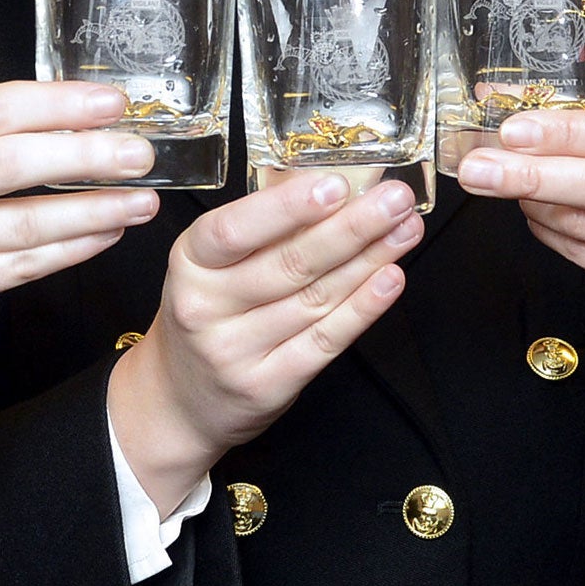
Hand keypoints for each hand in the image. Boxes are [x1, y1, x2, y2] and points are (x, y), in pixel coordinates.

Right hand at [0, 82, 160, 343]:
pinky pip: (24, 266)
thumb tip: (89, 112)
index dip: (61, 104)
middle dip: (87, 157)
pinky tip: (108, 232)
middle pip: (13, 165)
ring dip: (94, 211)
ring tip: (142, 200)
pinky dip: (74, 249)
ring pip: (26, 224)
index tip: (114, 104)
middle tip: (140, 155)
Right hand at [108, 174, 423, 513]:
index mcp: (191, 263)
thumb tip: (334, 184)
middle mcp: (206, 307)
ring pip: (315, 299)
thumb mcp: (212, 267)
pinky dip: (362, 308)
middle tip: (396, 198)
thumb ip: (264, 231)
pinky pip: (324, 342)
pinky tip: (390, 279)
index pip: (235, 230)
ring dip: (369, 260)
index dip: (287, 208)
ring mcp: (235, 351)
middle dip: (352, 227)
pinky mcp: (266, 386)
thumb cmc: (207, 315)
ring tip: (406, 229)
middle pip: (289, 264)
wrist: (178, 401)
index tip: (335, 185)